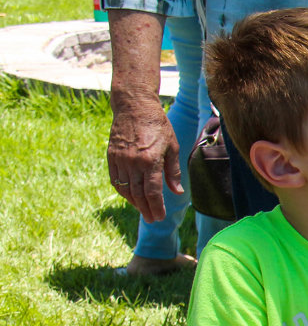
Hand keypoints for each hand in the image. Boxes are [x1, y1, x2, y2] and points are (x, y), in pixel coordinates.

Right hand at [106, 97, 180, 222]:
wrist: (134, 106)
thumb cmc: (158, 125)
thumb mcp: (172, 147)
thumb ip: (173, 171)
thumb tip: (177, 192)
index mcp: (150, 160)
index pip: (152, 192)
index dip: (156, 207)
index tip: (160, 217)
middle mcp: (133, 162)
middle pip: (138, 194)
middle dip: (146, 209)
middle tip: (152, 219)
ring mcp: (120, 159)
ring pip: (125, 189)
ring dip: (134, 203)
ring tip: (143, 211)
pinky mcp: (111, 156)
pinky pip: (115, 179)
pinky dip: (123, 191)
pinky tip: (130, 197)